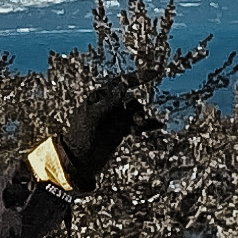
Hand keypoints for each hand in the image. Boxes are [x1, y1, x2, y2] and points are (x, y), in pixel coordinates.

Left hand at [43, 79, 150, 193]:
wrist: (79, 163)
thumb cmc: (80, 137)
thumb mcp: (93, 117)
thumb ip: (109, 102)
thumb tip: (124, 85)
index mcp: (98, 99)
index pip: (120, 83)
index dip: (137, 77)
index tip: (154, 74)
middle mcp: (108, 107)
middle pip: (130, 99)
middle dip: (136, 107)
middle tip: (137, 119)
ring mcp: (114, 120)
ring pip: (134, 112)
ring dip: (140, 117)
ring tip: (139, 126)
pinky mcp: (120, 132)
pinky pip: (137, 125)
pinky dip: (147, 125)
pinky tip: (158, 125)